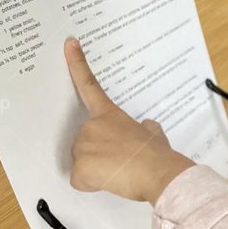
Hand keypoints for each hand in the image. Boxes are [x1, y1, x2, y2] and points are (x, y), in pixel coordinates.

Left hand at [64, 36, 194, 203]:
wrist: (159, 172)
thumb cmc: (158, 155)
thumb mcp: (154, 134)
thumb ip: (144, 129)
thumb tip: (146, 130)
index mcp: (110, 115)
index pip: (89, 85)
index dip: (76, 63)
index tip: (69, 43)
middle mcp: (92, 126)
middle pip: (84, 143)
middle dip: (98, 155)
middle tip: (121, 163)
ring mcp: (84, 145)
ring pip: (83, 164)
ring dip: (97, 171)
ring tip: (119, 174)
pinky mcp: (80, 167)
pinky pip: (80, 180)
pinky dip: (92, 185)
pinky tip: (110, 182)